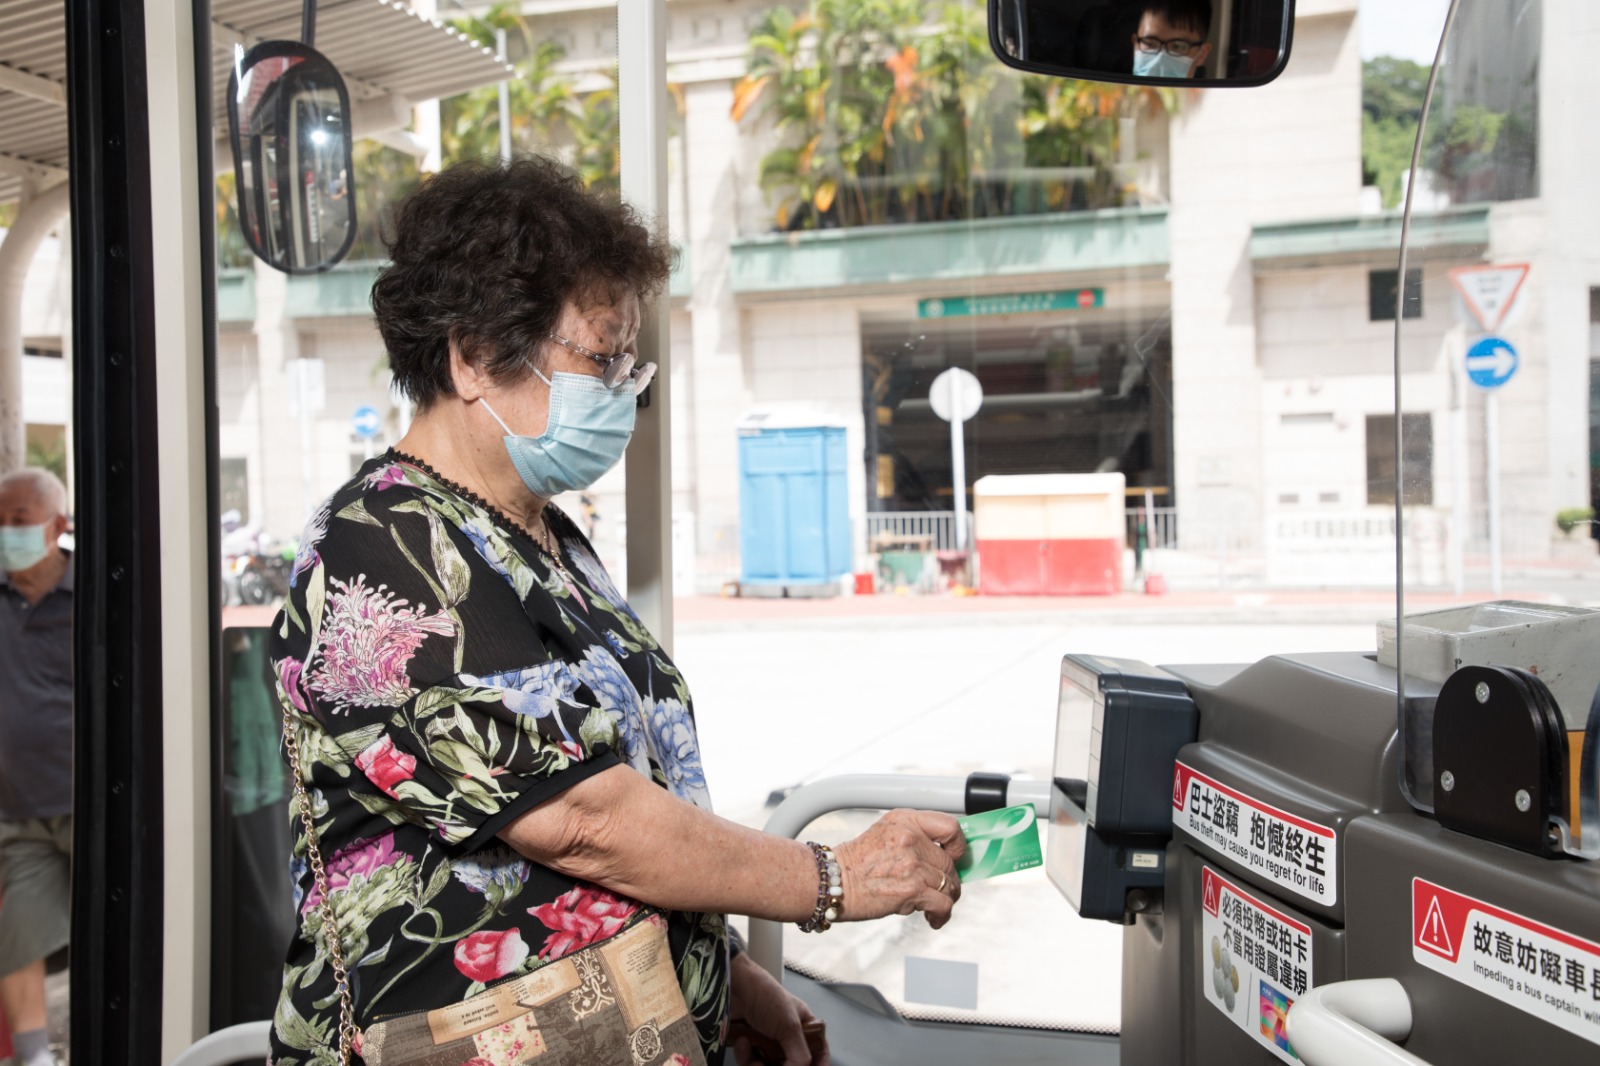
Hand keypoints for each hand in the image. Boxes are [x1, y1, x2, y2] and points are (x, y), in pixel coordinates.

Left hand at [728, 951, 829, 1065]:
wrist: (733, 987)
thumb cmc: (765, 995)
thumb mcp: (790, 1026)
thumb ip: (799, 1054)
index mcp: (804, 1026)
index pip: (819, 1049)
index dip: (819, 1063)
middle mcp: (787, 1035)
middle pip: (792, 1064)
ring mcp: (767, 1041)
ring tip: (755, 1056)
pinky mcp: (749, 1045)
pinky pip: (750, 1062)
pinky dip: (745, 1057)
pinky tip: (743, 1042)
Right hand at [833, 808, 965, 928]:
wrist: (831, 882)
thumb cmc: (856, 862)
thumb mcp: (885, 833)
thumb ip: (915, 837)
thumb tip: (946, 856)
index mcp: (905, 820)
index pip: (950, 827)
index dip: (958, 846)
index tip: (954, 857)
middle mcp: (910, 838)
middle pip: (950, 863)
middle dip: (948, 880)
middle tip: (937, 889)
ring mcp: (912, 864)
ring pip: (950, 885)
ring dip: (945, 898)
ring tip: (933, 906)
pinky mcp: (912, 889)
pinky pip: (943, 904)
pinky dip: (942, 915)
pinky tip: (933, 919)